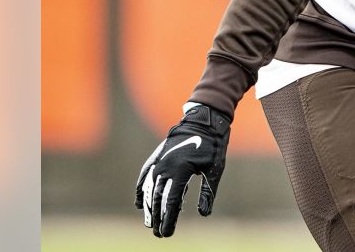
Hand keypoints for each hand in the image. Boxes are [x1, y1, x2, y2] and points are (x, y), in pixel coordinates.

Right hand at [135, 104, 230, 237]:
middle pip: (158, 199)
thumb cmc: (213, 145)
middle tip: (159, 233)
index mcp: (180, 171)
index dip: (168, 219)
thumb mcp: (215, 169)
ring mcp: (159, 161)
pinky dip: (141, 190)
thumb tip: (204, 214)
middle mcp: (165, 167)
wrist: (204, 120)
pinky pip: (145, 176)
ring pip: (150, 189)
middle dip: (158, 217)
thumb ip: (207, 192)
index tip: (167, 233)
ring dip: (148, 207)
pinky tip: (139, 202)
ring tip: (149, 222)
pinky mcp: (156, 157)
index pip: (170, 202)